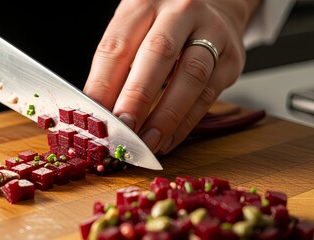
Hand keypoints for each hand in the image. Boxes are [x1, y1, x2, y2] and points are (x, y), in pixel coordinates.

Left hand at [83, 0, 260, 154]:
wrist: (215, 8)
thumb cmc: (163, 25)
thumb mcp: (135, 30)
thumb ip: (118, 65)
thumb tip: (100, 111)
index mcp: (144, 4)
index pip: (118, 45)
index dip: (103, 85)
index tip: (94, 118)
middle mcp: (180, 12)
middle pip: (157, 53)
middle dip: (137, 97)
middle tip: (123, 129)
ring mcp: (211, 32)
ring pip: (191, 75)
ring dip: (166, 116)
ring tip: (146, 142)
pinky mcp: (231, 58)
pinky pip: (208, 94)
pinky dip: (186, 122)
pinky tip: (168, 140)